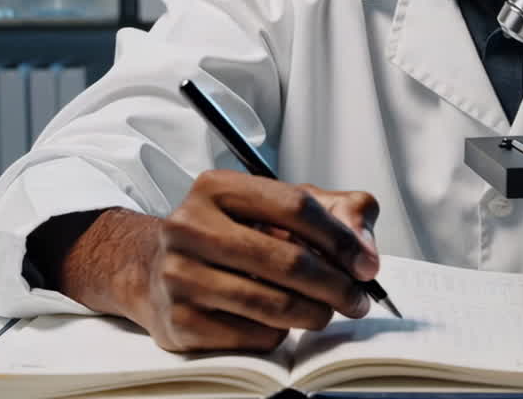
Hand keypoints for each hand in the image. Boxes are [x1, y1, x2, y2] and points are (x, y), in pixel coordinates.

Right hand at [61, 170, 380, 352]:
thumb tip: (365, 251)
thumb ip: (334, 212)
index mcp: (216, 187)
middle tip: (357, 300)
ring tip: (326, 313)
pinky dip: (278, 334)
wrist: (155, 270)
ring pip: (273, 304)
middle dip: (336, 286)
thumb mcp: (277, 208)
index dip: (341, 238)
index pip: (295, 206)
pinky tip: (280, 324)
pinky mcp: (179, 321)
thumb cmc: (230, 236)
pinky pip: (252, 335)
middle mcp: (189, 226)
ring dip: (315, 314)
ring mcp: (179, 276)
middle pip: (288, 260)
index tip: (367, 265)